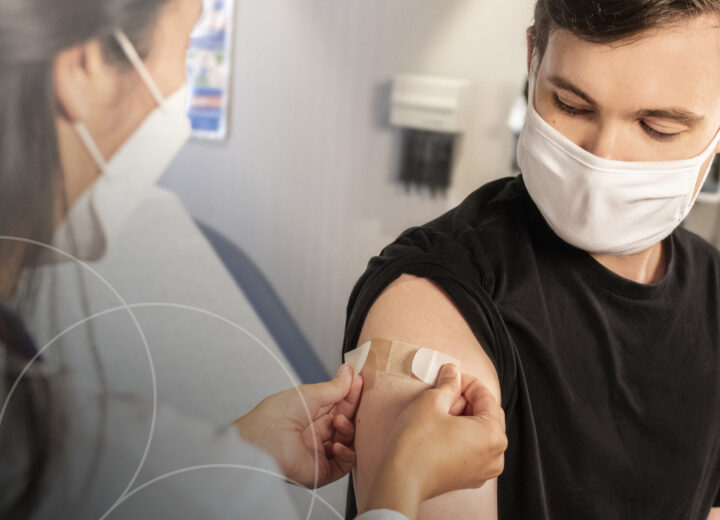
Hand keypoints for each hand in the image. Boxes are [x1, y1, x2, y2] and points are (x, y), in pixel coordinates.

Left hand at [234, 364, 362, 487]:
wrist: (262, 444)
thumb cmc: (275, 417)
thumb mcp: (308, 394)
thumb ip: (333, 387)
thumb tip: (348, 373)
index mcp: (309, 413)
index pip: (338, 403)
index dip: (349, 393)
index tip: (359, 380)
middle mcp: (315, 432)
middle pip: (345, 420)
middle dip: (352, 408)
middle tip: (358, 396)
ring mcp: (320, 451)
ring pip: (348, 440)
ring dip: (348, 429)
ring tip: (339, 422)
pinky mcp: (322, 470)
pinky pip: (345, 463)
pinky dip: (347, 453)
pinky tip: (337, 445)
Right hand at [361, 364, 506, 518]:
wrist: (401, 480)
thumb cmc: (417, 444)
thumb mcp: (432, 402)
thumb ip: (448, 383)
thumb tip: (453, 372)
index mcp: (493, 435)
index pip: (486, 397)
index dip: (466, 382)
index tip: (450, 376)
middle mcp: (495, 455)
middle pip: (486, 415)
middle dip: (466, 401)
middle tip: (443, 394)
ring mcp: (483, 470)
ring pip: (479, 432)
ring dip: (462, 418)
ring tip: (439, 413)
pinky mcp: (468, 478)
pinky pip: (472, 449)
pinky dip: (460, 436)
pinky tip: (440, 430)